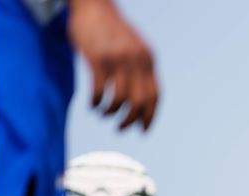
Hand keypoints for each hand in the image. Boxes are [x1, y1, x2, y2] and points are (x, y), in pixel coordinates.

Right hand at [68, 0, 158, 129]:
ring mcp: (117, 59)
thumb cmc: (111, 29)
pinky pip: (99, 90)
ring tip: (103, 114)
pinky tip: (92, 105)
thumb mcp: (134, 47)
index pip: (155, 96)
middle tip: (121, 129)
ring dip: (111, 113)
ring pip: (119, 99)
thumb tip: (140, 98)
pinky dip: (96, 103)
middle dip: (130, 120)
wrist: (93, 4)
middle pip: (139, 102)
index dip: (150, 116)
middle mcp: (137, 61)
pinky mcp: (97, 58)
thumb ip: (140, 68)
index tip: (143, 130)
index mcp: (149, 60)